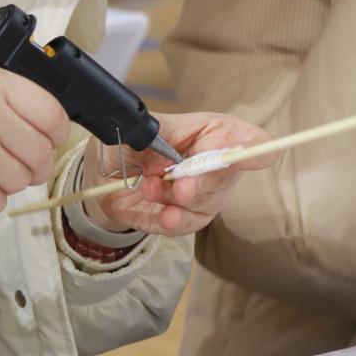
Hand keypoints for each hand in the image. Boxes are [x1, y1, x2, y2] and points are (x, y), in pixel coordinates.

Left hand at [81, 112, 277, 235]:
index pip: (252, 140)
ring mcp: (204, 195)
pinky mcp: (188, 219)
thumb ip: (152, 131)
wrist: (103, 181)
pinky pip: (188, 224)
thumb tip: (155, 134)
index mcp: (212, 131)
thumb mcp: (134, 131)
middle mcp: (215, 164)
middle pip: (228, 176)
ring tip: (149, 188)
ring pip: (207, 203)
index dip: (251, 149)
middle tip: (181, 185)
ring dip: (177, 199)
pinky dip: (175, 221)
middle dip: (204, 181)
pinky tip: (164, 215)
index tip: (234, 155)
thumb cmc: (126, 147)